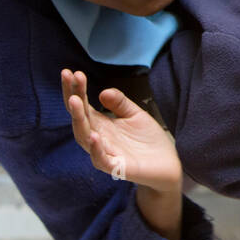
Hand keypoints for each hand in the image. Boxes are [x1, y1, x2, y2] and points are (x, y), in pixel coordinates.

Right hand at [62, 68, 181, 191]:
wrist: (168, 164)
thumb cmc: (149, 140)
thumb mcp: (135, 114)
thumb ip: (119, 103)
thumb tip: (102, 92)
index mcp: (101, 124)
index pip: (83, 105)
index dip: (75, 89)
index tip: (70, 71)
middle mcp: (98, 137)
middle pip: (79, 118)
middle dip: (72, 97)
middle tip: (70, 78)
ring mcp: (105, 153)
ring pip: (84, 137)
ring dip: (78, 119)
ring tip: (75, 100)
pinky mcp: (116, 167)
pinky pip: (100, 160)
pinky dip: (95, 149)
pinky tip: (94, 135)